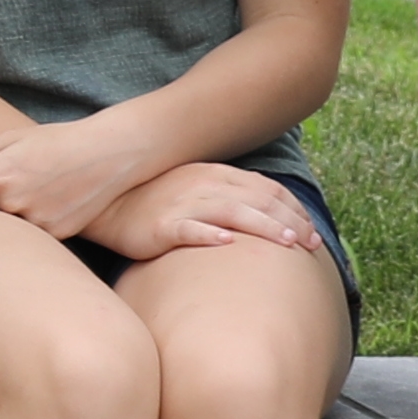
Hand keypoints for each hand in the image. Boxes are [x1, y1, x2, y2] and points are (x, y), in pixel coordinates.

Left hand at [0, 109, 166, 240]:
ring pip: (7, 226)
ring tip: (36, 192)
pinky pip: (33, 236)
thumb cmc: (58, 141)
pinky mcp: (56, 234)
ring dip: (13, 215)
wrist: (110, 153)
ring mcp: (35, 221)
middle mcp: (13, 201)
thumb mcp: (15, 138)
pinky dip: (36, 225)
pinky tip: (52, 205)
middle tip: (16, 184)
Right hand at [90, 161, 322, 257]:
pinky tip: (227, 244)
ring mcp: (181, 204)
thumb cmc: (154, 201)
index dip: (293, 209)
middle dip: (290, 221)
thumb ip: (228, 194)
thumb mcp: (195, 187)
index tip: (313, 231)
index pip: (265, 189)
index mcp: (214, 174)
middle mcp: (202, 184)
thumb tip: (268, 212)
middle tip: (312, 244)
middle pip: (257, 201)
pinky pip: (189, 229)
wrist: (105, 205)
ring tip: (287, 243)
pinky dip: (209, 235)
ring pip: (232, 213)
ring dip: (263, 227)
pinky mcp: (161, 225)